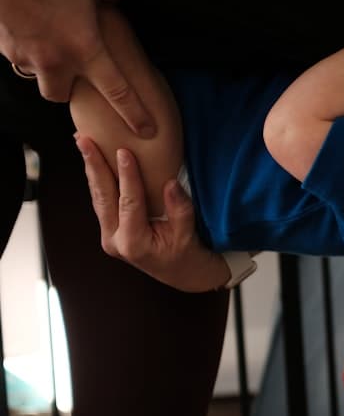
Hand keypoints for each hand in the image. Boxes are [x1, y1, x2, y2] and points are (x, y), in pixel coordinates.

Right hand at [0, 0, 153, 136]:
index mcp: (86, 48)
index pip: (118, 93)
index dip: (135, 115)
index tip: (146, 131)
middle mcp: (55, 60)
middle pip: (62, 96)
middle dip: (69, 89)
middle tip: (74, 69)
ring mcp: (26, 56)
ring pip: (38, 78)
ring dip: (46, 70)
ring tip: (49, 43)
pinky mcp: (4, 47)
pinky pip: (18, 58)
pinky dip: (27, 49)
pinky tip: (30, 28)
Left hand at [78, 137, 229, 291]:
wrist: (183, 274)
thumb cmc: (188, 256)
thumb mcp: (188, 234)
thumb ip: (179, 210)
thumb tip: (170, 183)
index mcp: (133, 243)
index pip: (129, 203)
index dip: (127, 177)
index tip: (123, 152)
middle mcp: (115, 240)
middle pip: (103, 197)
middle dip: (94, 166)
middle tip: (84, 141)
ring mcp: (109, 235)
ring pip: (98, 197)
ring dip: (92, 169)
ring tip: (83, 145)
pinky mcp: (110, 229)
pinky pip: (102, 200)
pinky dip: (98, 179)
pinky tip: (94, 161)